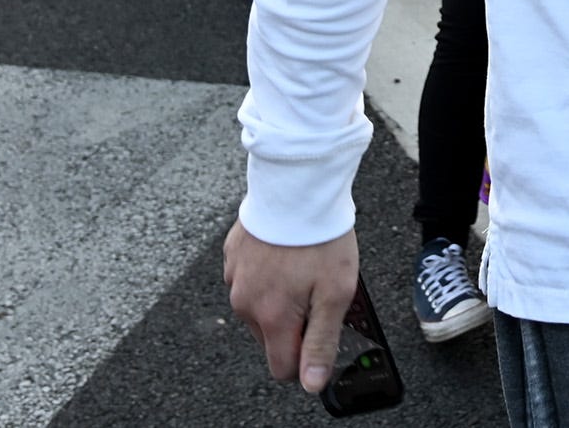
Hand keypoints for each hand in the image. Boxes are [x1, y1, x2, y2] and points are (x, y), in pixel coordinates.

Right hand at [224, 221, 356, 394]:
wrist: (297, 187)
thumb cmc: (319, 237)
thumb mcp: (336, 293)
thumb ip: (321, 341)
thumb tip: (312, 383)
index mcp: (271, 317)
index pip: (282, 367)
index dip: (305, 359)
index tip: (320, 336)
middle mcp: (245, 303)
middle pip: (271, 337)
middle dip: (295, 323)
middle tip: (317, 291)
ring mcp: (235, 279)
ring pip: (259, 308)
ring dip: (280, 298)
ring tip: (303, 266)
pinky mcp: (232, 257)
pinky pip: (250, 280)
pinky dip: (267, 275)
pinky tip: (286, 253)